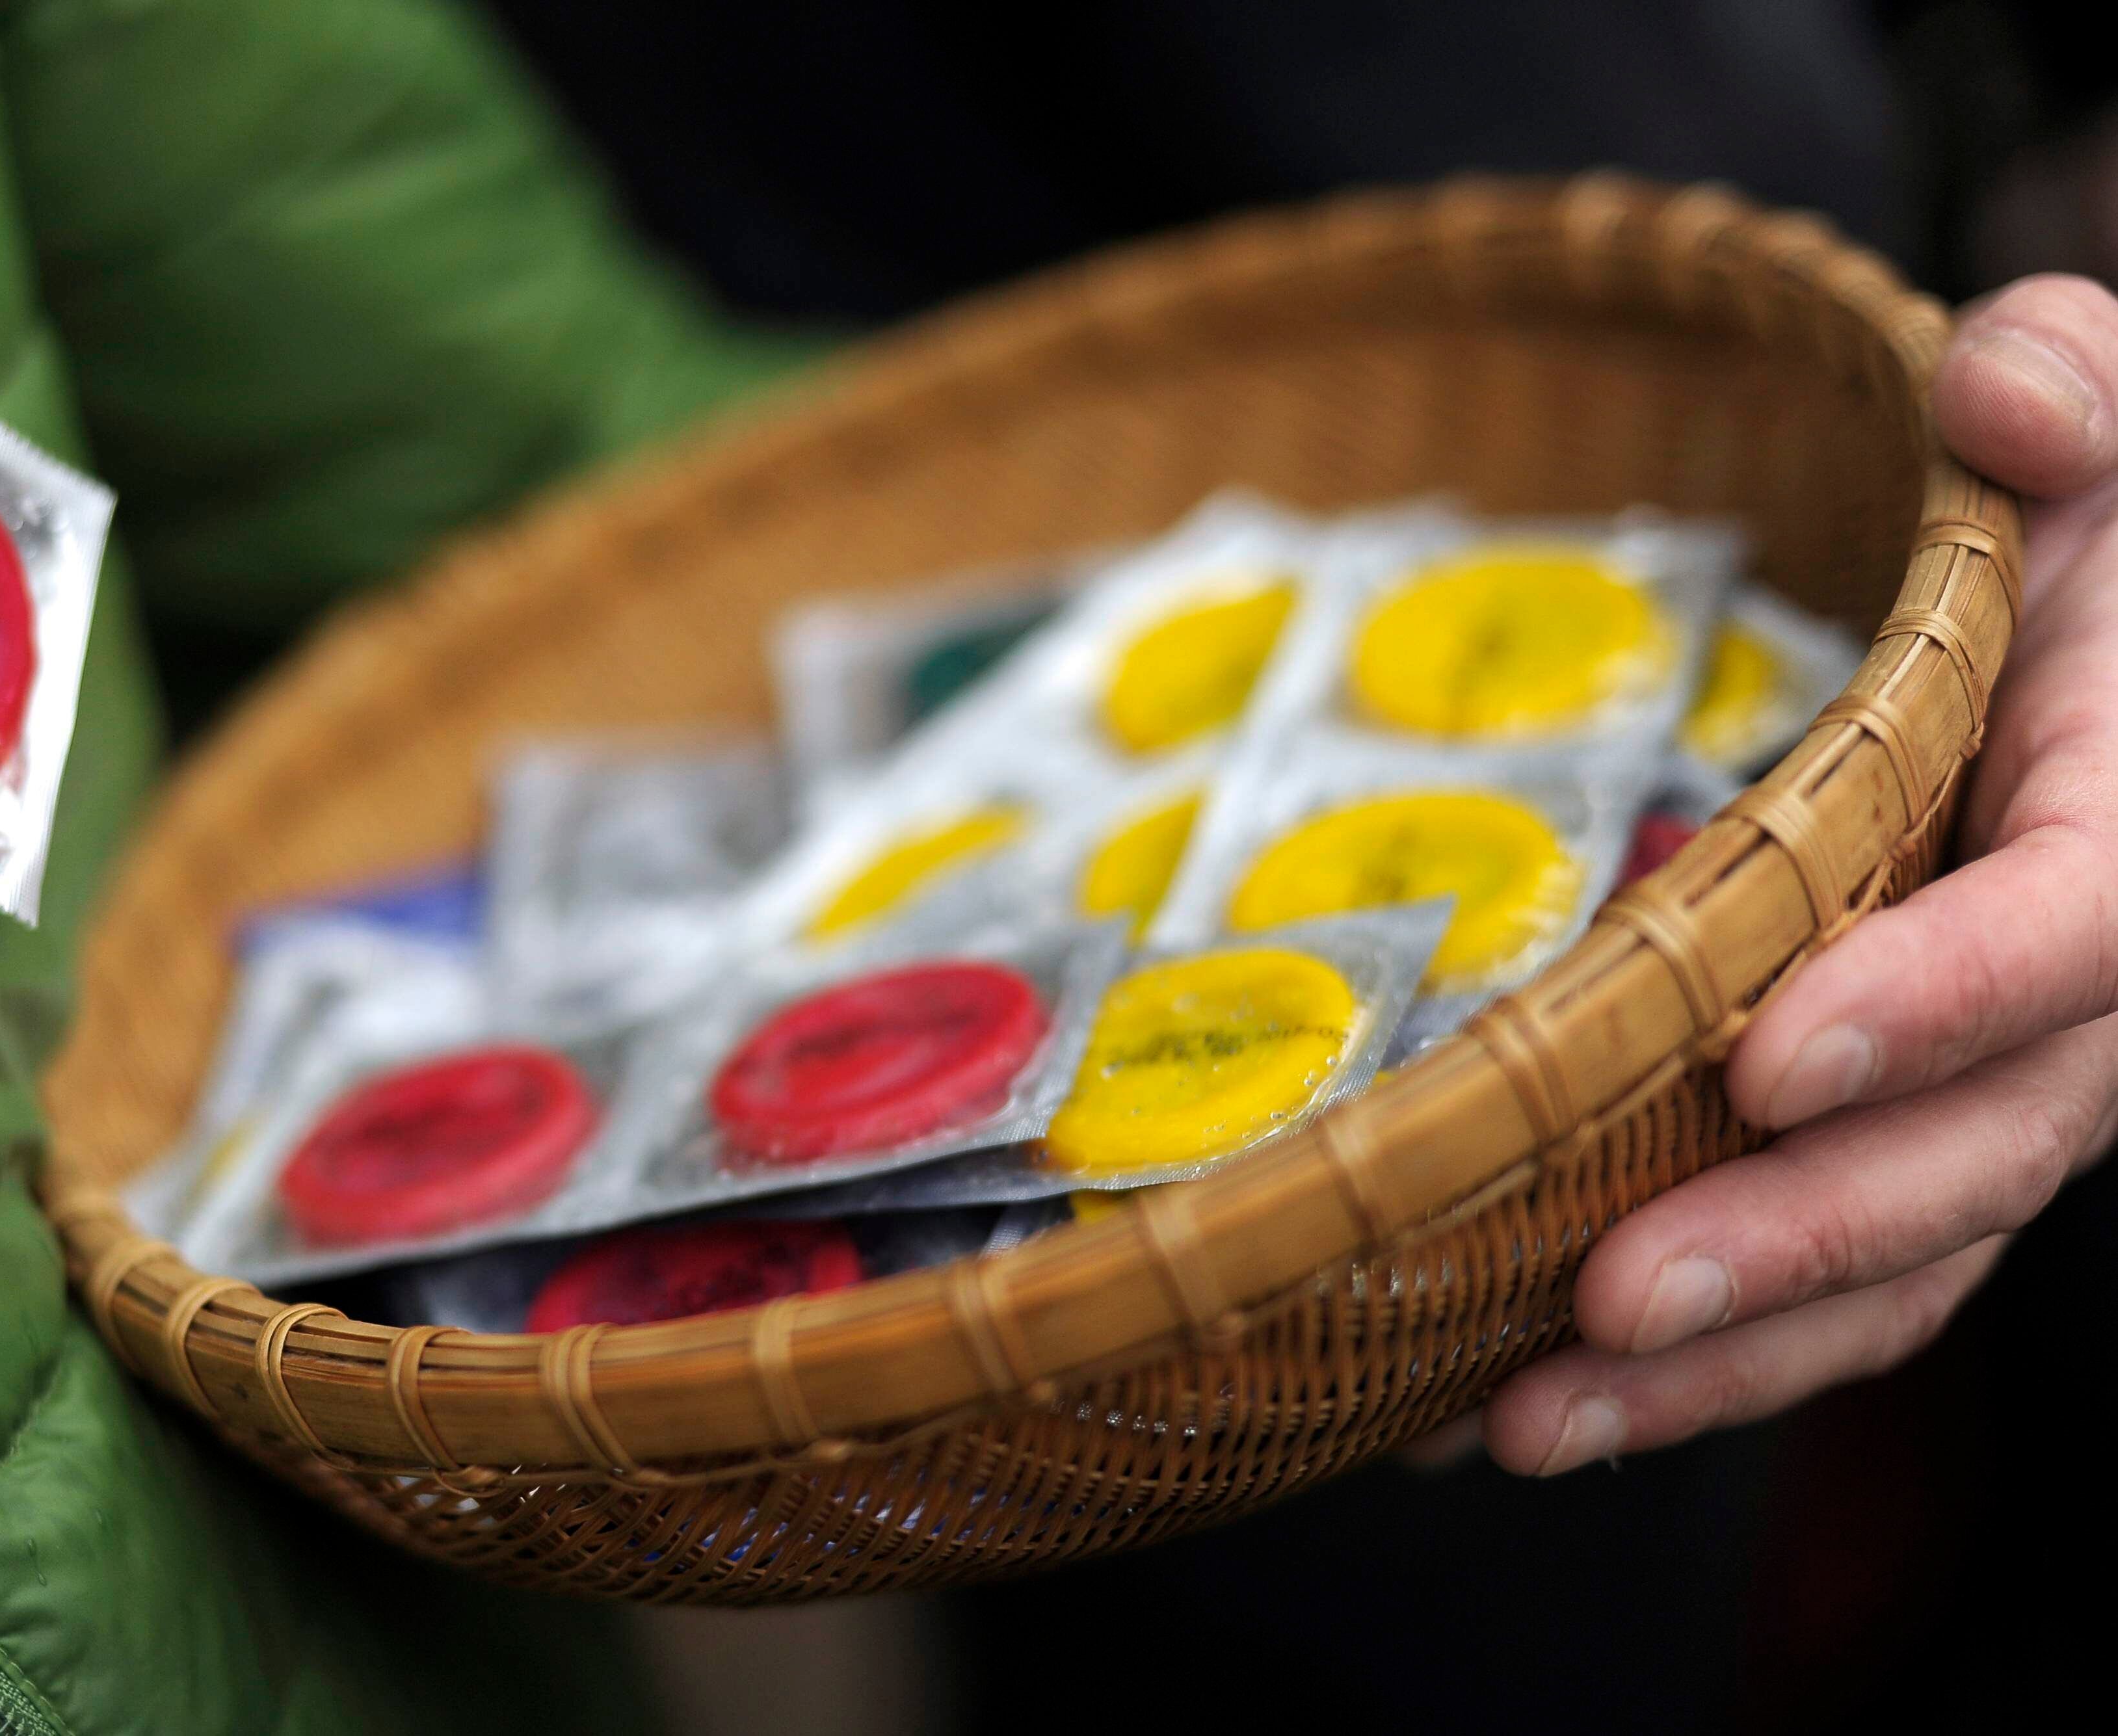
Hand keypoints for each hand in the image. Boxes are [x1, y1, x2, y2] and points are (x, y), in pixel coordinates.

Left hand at [1482, 274, 2117, 1475]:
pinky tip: (1505, 1411)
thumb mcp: (2098, 425)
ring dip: (1715, 1362)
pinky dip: (1688, 1362)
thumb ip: (2079, 391)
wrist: (2060, 646)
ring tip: (1520, 1424)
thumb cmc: (2064, 525)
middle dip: (1797, 1238)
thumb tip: (2003, 390)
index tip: (1775, 1053)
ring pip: (1891, 1266)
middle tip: (1607, 1302)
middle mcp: (2077, 990)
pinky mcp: (1897, 1140)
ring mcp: (1986, 1089)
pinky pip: (1821, 1280)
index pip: (2081, 928)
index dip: (1947, 997)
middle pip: (1978, 1154)